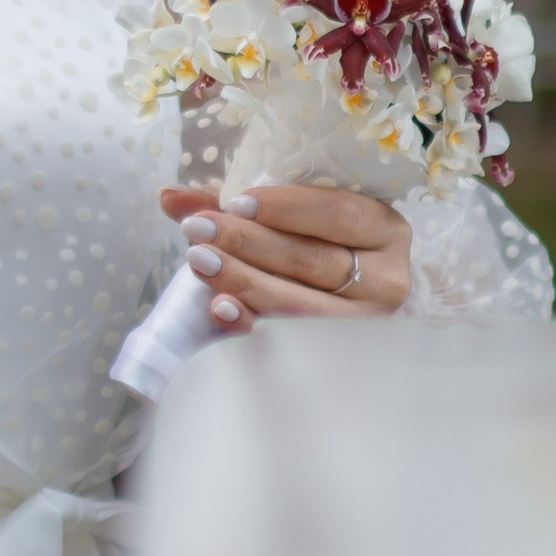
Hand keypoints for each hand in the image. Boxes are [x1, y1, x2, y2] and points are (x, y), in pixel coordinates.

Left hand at [159, 182, 411, 333]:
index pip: (337, 213)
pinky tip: (219, 307)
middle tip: (198, 231)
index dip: (285, 208)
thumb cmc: (314, 247)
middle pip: (313, 260)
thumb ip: (234, 206)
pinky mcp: (341, 358)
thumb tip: (168, 197)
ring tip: (199, 263)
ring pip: (302, 304)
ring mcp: (367, 324)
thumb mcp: (289, 218)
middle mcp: (387, 279)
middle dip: (249, 243)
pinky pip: (292, 343)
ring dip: (245, 282)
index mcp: (385, 230)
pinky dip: (252, 324)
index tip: (234, 202)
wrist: (347, 303)